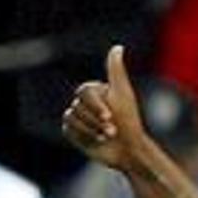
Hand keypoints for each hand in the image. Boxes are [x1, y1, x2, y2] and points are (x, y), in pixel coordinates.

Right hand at [62, 45, 145, 171]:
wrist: (128, 151)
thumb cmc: (129, 123)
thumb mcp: (122, 94)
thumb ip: (115, 71)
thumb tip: (117, 47)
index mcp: (97, 92)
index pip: (85, 92)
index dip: (95, 106)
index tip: (109, 116)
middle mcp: (87, 104)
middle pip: (78, 106)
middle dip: (95, 120)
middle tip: (112, 130)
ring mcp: (79, 118)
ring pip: (71, 118)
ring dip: (90, 129)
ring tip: (106, 137)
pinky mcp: (74, 133)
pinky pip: (68, 130)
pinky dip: (82, 136)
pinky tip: (96, 141)